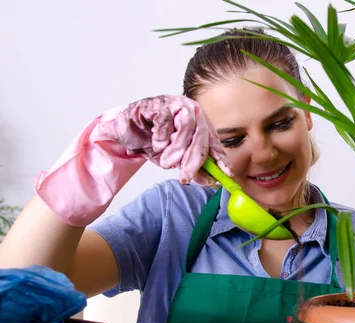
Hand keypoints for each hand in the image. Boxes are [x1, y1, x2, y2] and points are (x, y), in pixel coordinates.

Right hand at [96, 95, 229, 184]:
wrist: (125, 131)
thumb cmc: (152, 141)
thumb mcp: (175, 160)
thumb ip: (191, 168)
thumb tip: (210, 181)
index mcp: (200, 124)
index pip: (213, 142)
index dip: (220, 158)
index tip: (225, 173)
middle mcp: (191, 111)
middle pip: (201, 137)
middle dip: (193, 161)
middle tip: (185, 177)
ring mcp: (175, 105)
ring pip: (186, 128)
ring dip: (176, 150)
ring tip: (165, 161)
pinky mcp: (158, 104)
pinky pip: (165, 122)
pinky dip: (160, 138)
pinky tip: (156, 144)